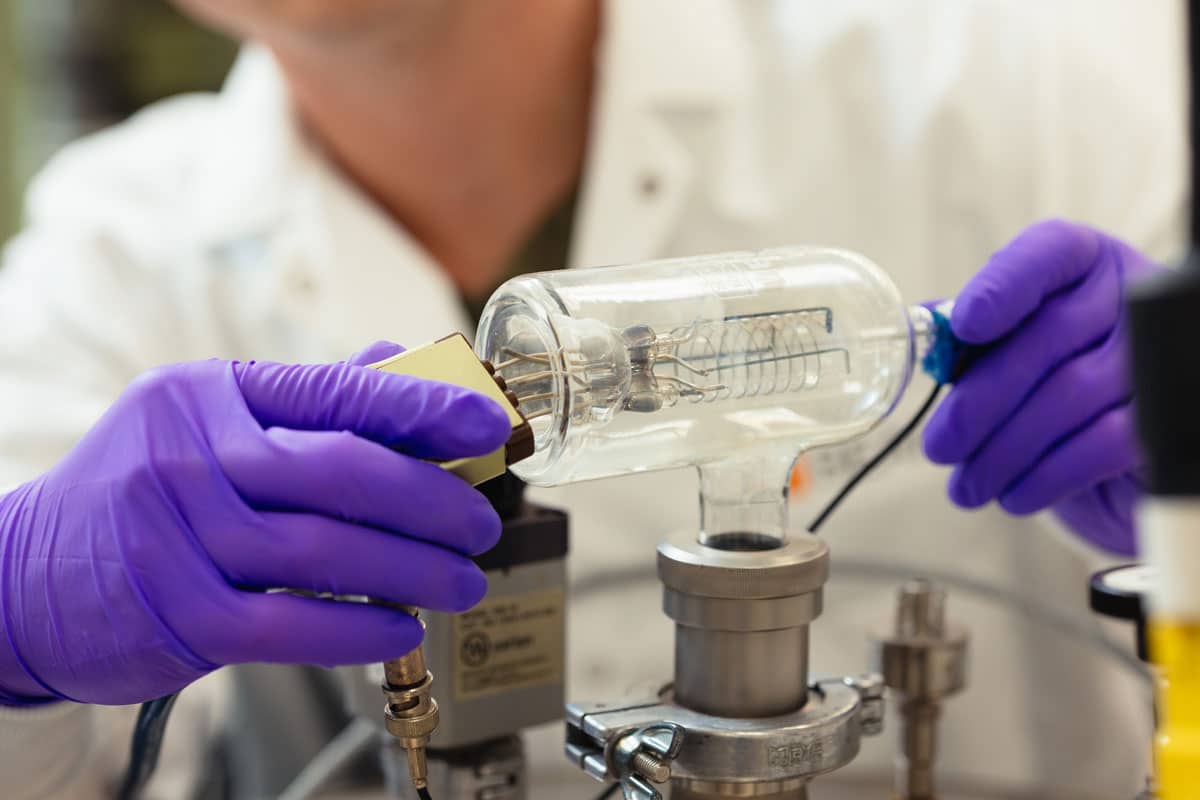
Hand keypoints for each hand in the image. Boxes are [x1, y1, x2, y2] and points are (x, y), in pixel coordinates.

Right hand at [0, 341, 510, 704]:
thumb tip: (399, 360)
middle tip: (480, 524)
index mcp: (211, 394)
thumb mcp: (207, 422)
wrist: (21, 578)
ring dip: (413, 570)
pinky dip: (359, 629)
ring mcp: (179, 536)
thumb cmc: (141, 490)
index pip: (336, 391)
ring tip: (461, 581)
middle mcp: (191, 455)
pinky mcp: (178, 615)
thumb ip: (307, 398)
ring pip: (326, 551)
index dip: (425, 407)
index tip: (489, 424)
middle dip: (432, 498)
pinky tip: (402, 628)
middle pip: (342, 470)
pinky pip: (290, 626)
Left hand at [922, 220, 1160, 555]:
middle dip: (979, 403)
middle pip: (1046, 338)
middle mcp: (1130, 295)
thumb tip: (926, 341)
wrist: (1114, 453)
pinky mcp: (1166, 414)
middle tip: (938, 447)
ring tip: (967, 485)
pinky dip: (1047, 475)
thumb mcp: (1010, 345)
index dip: (1002, 288)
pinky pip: (1101, 444)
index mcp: (1083, 263)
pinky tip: (1013, 495)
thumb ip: (971, 338)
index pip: (1047, 254)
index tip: (963, 327)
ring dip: (1003, 450)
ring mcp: (1156, 354)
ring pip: (1068, 396)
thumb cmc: (1047, 382)